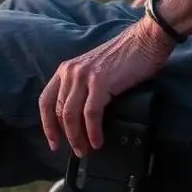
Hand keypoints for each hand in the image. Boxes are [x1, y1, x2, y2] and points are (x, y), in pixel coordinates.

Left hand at [39, 17, 174, 157]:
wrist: (145, 40)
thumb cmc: (125, 56)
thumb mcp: (95, 69)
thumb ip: (83, 87)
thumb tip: (80, 118)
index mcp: (67, 68)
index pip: (46, 101)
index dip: (47, 125)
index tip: (54, 143)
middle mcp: (71, 71)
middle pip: (59, 112)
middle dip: (66, 136)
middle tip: (77, 150)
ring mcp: (84, 76)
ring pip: (71, 115)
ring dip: (77, 137)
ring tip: (86, 150)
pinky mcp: (100, 82)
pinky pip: (90, 114)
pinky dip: (92, 131)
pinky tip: (97, 140)